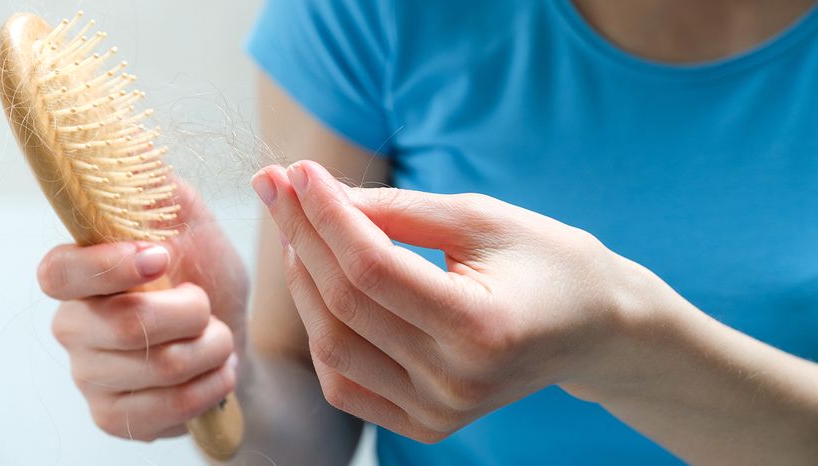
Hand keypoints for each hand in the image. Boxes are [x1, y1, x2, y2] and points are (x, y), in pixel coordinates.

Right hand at [39, 182, 248, 441]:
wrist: (236, 337)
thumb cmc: (207, 276)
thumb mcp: (193, 224)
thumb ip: (159, 188)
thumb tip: (131, 139)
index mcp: (83, 274)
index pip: (60, 272)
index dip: (109, 266)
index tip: (161, 257)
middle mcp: (75, 326)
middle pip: (125, 326)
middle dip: (193, 313)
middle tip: (209, 305)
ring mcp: (91, 376)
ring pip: (159, 368)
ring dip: (212, 348)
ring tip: (219, 337)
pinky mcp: (115, 416)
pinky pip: (168, 409)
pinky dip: (212, 385)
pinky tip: (217, 371)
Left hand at [252, 161, 653, 442]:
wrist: (592, 328)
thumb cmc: (547, 261)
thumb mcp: (481, 218)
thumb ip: (397, 209)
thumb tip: (319, 193)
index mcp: (481, 326)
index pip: (371, 268)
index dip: (325, 213)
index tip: (298, 170)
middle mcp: (456, 382)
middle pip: (343, 306)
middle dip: (300, 236)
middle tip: (278, 186)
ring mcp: (440, 412)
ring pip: (333, 349)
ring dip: (304, 283)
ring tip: (300, 231)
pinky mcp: (427, 424)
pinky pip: (346, 385)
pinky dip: (322, 334)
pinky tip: (321, 287)